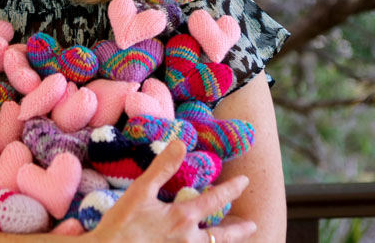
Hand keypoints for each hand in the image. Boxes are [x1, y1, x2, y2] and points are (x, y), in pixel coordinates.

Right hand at [86, 141, 256, 242]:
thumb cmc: (121, 225)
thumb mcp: (140, 191)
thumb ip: (163, 166)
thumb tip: (181, 142)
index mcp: (182, 218)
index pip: (215, 200)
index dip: (231, 189)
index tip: (244, 181)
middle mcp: (188, 240)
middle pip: (222, 236)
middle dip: (239, 230)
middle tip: (253, 225)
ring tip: (233, 241)